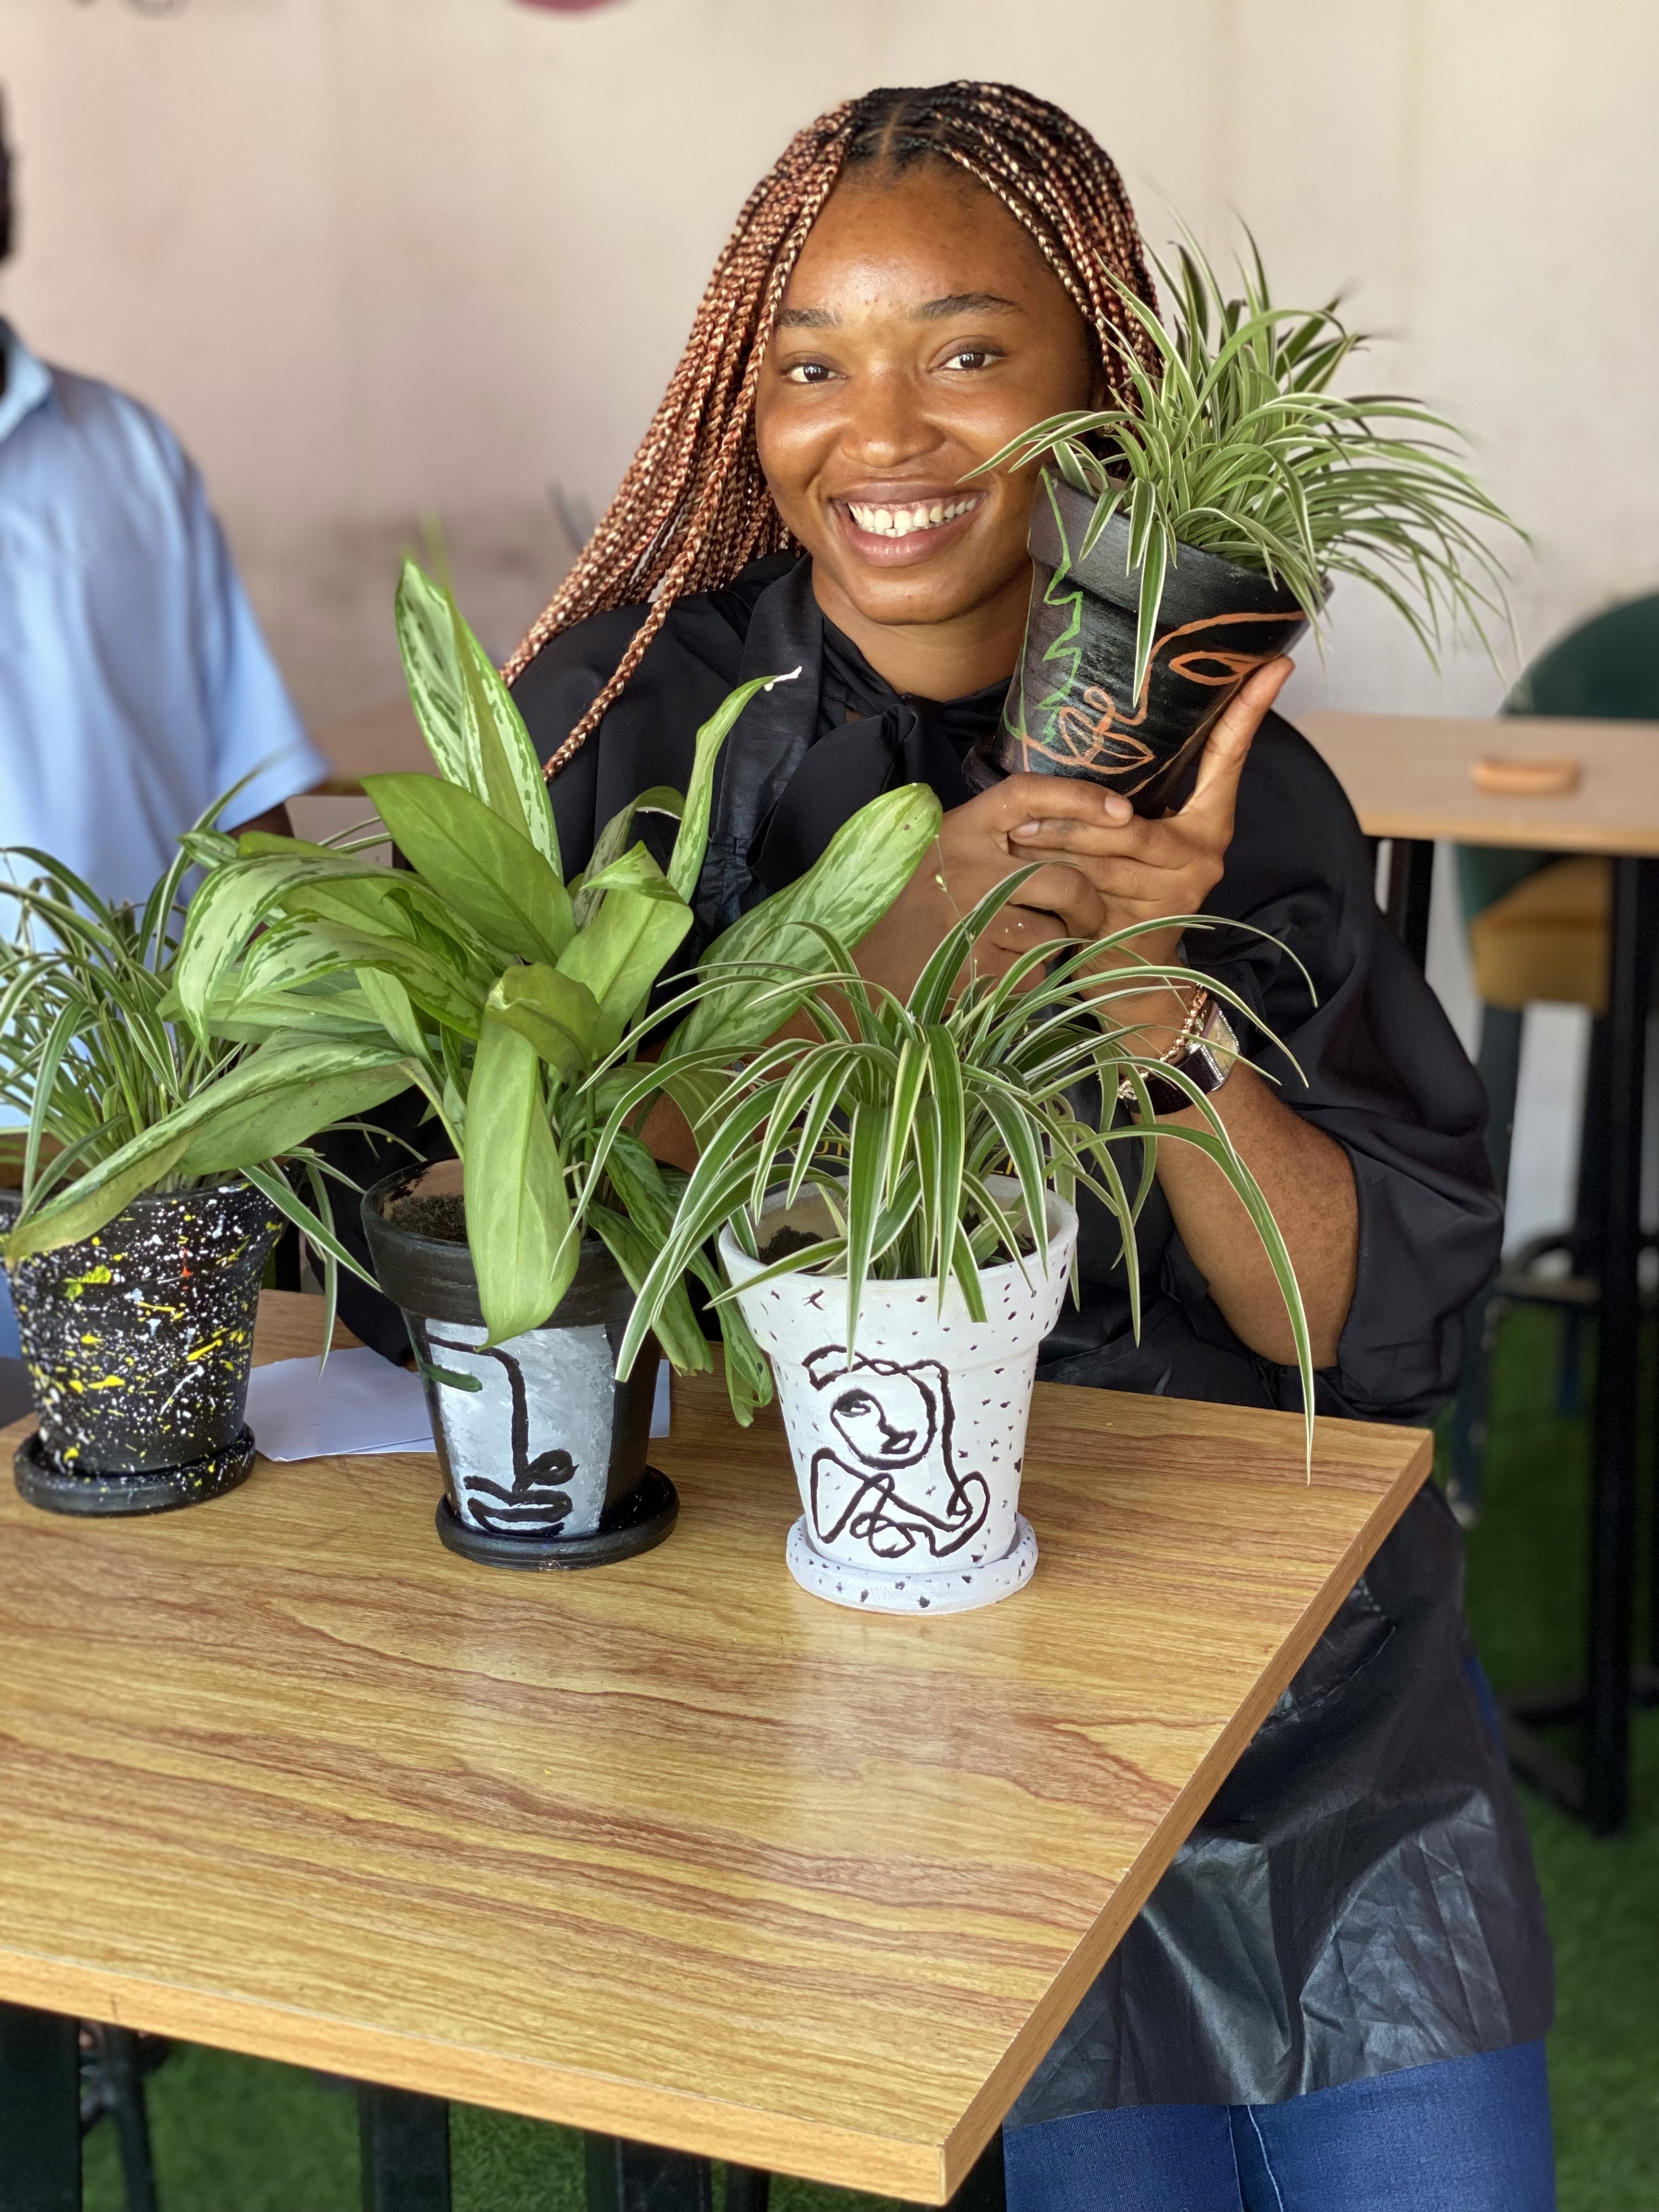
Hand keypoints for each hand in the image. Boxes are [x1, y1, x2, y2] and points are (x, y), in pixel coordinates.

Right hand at [853, 771, 1112, 999]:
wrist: (860, 964)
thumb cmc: (906, 902)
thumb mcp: (936, 848)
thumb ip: (987, 836)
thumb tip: (1064, 824)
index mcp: (961, 829)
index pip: (1028, 793)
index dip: (1080, 797)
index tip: (1123, 811)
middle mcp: (971, 869)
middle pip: (1065, 881)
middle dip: (1089, 907)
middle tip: (1088, 917)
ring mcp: (976, 920)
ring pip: (1055, 932)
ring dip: (1053, 944)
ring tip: (1024, 944)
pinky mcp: (979, 967)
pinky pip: (1036, 971)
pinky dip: (1032, 975)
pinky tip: (1004, 969)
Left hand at [1003, 656, 1293, 971]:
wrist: (1132, 977)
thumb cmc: (1126, 895)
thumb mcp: (1136, 843)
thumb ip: (1129, 805)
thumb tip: (1103, 732)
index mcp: (1210, 825)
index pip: (1230, 757)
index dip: (1249, 710)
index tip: (1274, 663)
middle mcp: (1204, 855)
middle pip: (1126, 823)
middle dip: (1066, 818)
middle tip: (1017, 807)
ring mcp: (1180, 892)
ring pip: (1102, 859)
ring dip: (1050, 849)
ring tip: (1009, 838)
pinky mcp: (1152, 923)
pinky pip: (1092, 893)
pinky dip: (1052, 882)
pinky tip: (1019, 876)